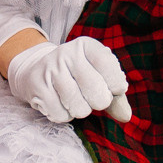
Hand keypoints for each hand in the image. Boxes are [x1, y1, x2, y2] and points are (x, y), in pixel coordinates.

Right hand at [6, 36, 133, 124]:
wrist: (38, 72)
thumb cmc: (77, 76)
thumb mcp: (99, 76)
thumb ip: (116, 95)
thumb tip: (125, 116)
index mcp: (86, 45)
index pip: (108, 65)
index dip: (116, 84)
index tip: (114, 89)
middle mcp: (67, 53)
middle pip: (96, 90)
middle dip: (99, 101)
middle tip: (92, 96)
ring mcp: (50, 69)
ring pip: (79, 106)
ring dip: (81, 110)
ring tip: (76, 100)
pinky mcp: (37, 86)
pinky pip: (60, 114)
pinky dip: (65, 116)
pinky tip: (61, 104)